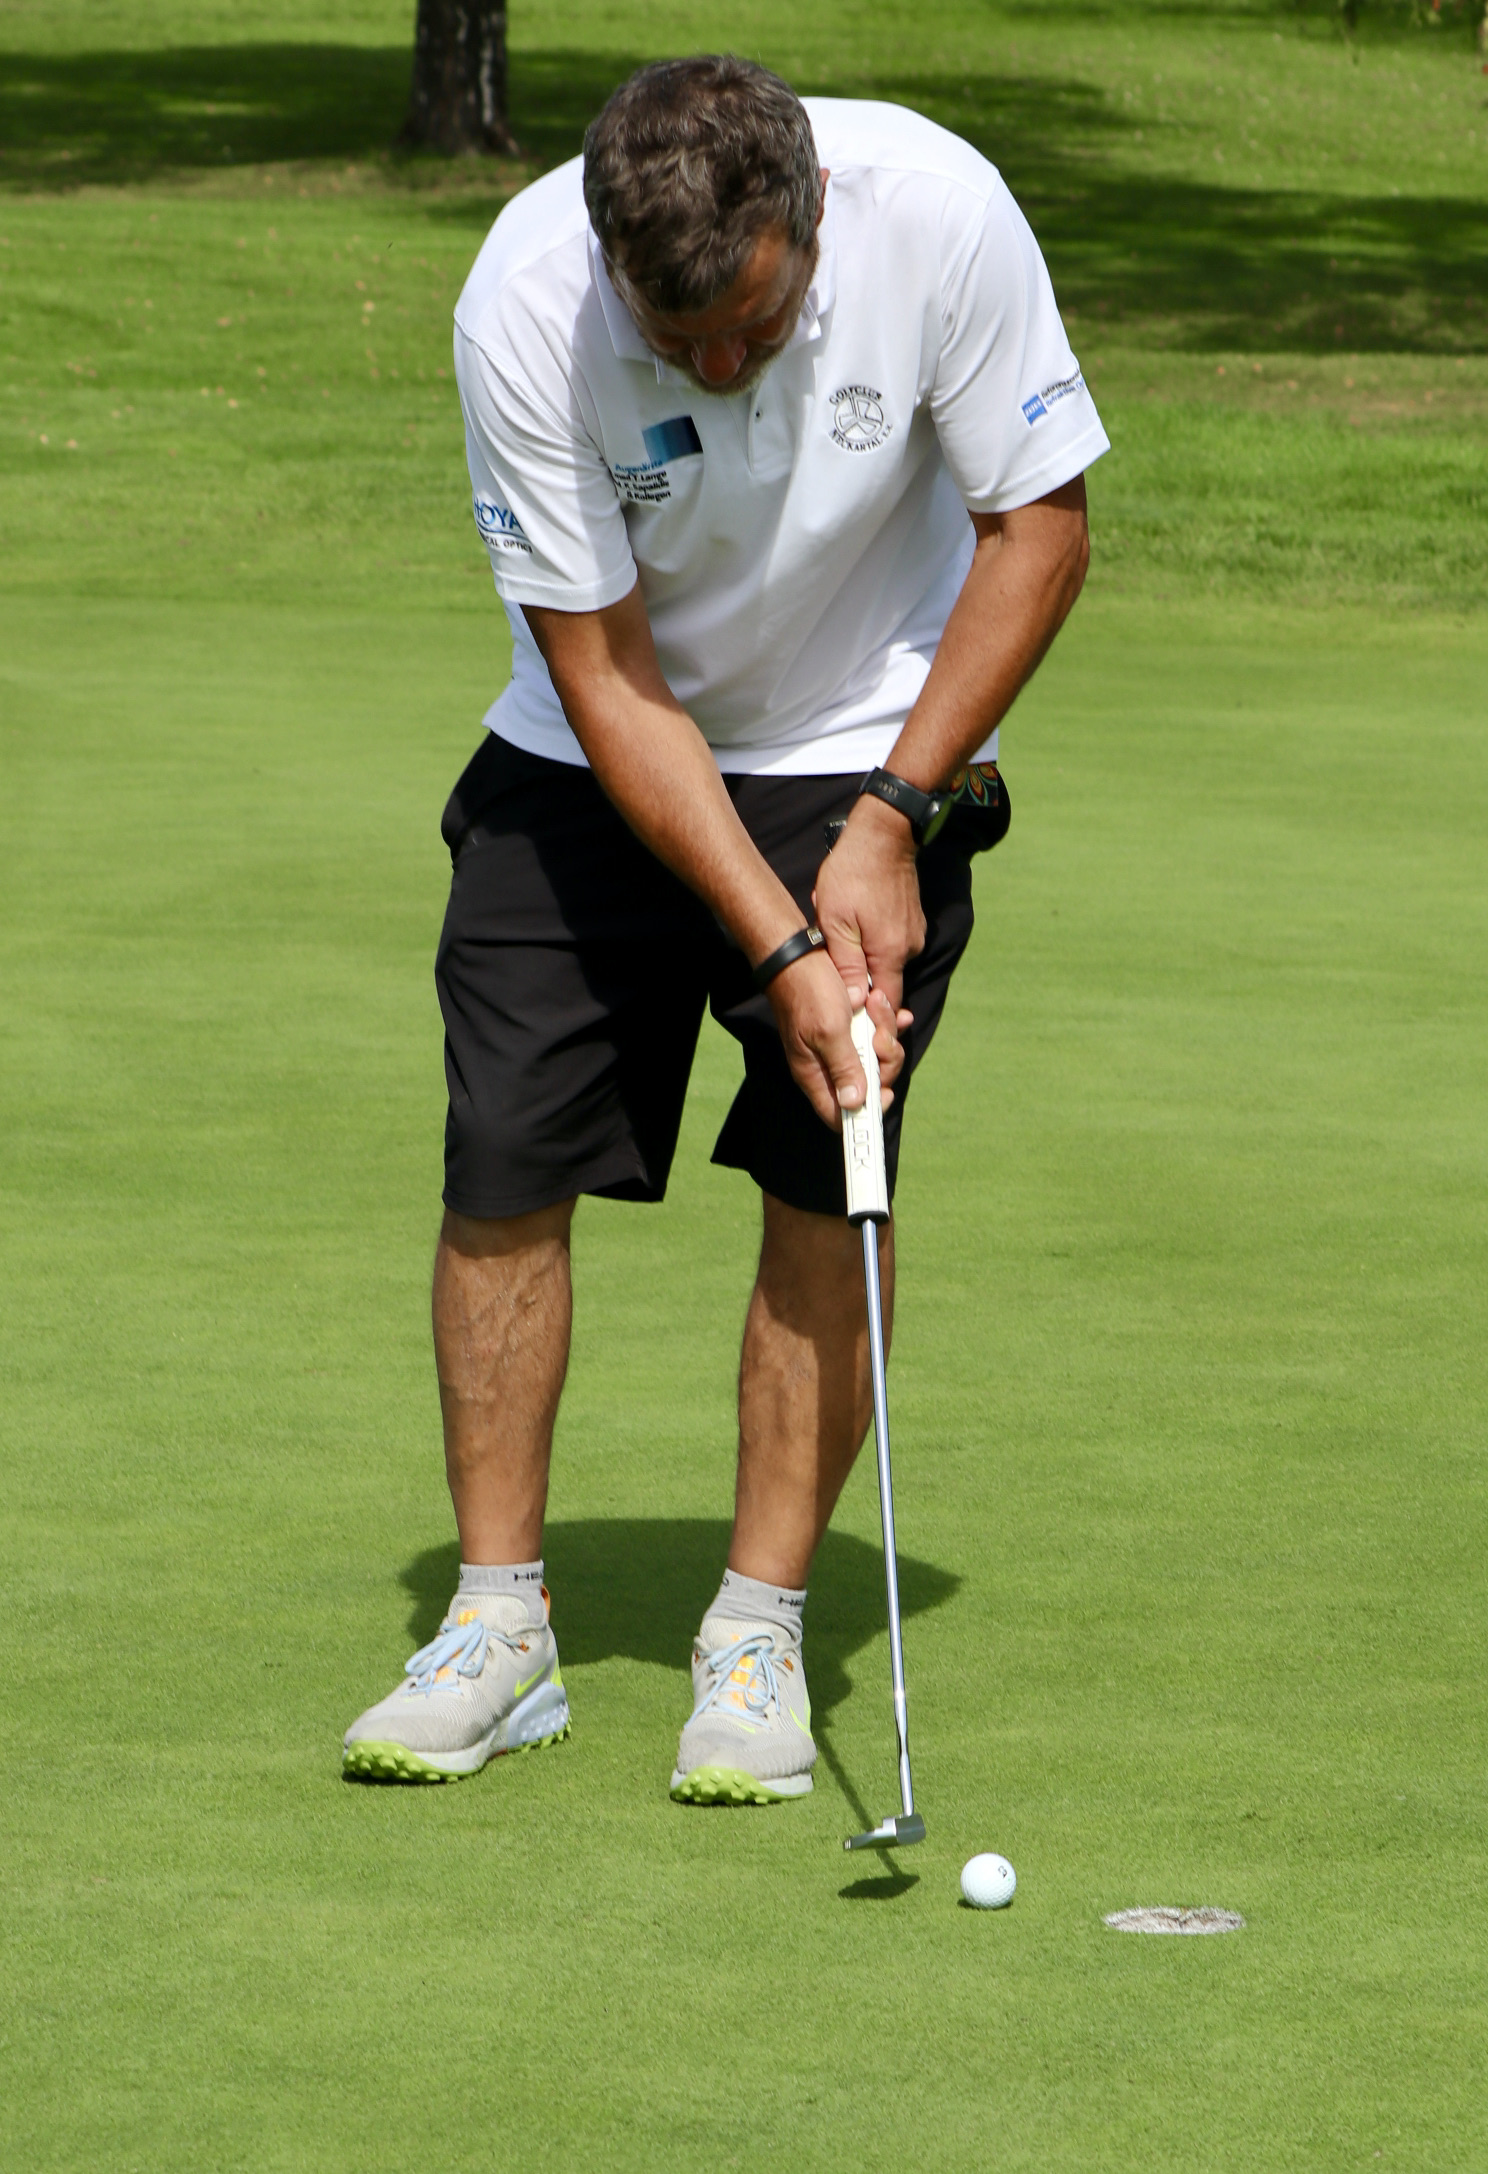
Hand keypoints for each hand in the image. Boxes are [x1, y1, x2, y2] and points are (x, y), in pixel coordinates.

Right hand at [765, 951, 906, 1130]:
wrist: (800, 952)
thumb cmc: (808, 990)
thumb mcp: (829, 1032)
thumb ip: (844, 1068)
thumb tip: (854, 1104)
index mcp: (816, 1074)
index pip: (840, 1115)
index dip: (866, 1111)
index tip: (886, 1092)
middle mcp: (828, 1064)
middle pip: (869, 1085)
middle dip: (884, 1061)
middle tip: (879, 1037)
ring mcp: (841, 1045)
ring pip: (877, 1057)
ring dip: (886, 1033)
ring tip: (877, 1005)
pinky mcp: (850, 1026)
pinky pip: (877, 1034)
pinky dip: (887, 1023)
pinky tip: (892, 1011)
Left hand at [812, 794, 926, 1019]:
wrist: (884, 833)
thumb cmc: (853, 873)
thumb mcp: (835, 921)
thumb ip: (846, 966)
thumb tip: (855, 1004)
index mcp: (891, 955)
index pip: (887, 1006)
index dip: (871, 1017)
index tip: (851, 1014)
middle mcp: (909, 949)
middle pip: (883, 983)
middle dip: (857, 976)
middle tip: (833, 951)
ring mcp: (913, 933)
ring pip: (883, 959)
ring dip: (860, 951)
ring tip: (838, 925)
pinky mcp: (911, 920)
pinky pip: (888, 941)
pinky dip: (868, 935)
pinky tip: (853, 914)